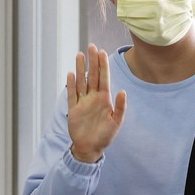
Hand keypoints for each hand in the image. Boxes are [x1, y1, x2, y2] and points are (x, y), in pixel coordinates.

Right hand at [66, 44, 126, 162]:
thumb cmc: (105, 136)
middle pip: (92, 76)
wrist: (90, 148)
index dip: (103, 66)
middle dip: (92, 61)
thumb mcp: (116, 122)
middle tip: (91, 46)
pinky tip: (71, 74)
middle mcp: (93, 97)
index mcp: (105, 99)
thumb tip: (123, 91)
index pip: (104, 78)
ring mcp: (83, 102)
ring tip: (80, 55)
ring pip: (81, 81)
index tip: (102, 52)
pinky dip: (71, 84)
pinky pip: (71, 94)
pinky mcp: (73, 109)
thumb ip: (120, 107)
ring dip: (80, 68)